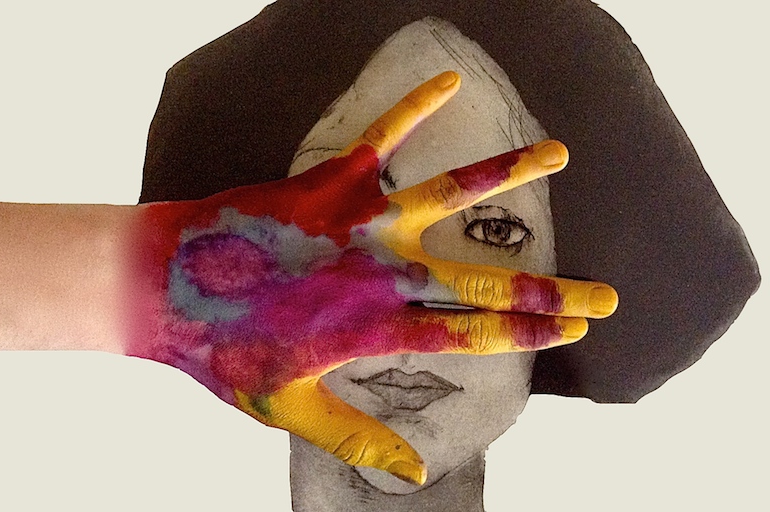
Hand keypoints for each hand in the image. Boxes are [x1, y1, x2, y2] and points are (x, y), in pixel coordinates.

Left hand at [125, 71, 617, 483]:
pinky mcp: (326, 184)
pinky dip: (412, 108)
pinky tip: (446, 81)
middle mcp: (377, 272)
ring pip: (445, 196)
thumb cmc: (224, 353)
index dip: (530, 335)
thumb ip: (357, 437)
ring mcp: (354, 222)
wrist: (162, 288)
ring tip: (559, 153)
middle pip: (481, 283)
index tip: (577, 331)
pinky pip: (378, 139)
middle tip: (607, 296)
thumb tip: (414, 473)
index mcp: (374, 327)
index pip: (470, 336)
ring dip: (506, 174)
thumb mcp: (291, 410)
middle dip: (549, 292)